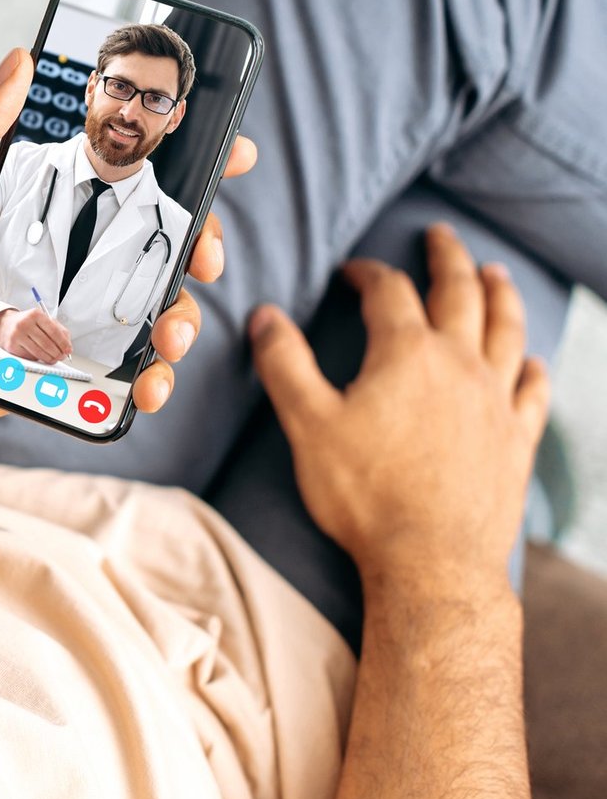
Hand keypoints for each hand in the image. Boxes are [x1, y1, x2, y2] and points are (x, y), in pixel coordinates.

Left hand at [0, 47, 255, 454]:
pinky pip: (119, 367)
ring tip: (172, 336)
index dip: (175, 147)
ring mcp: (59, 306)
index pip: (112, 156)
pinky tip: (150, 387)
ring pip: (147, 303)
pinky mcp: (57, 364)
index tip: (228, 147)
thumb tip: (21, 57)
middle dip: (197, 239)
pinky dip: (148, 378)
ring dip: (180, 316)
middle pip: (149, 231)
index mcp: (24, 193)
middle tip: (205, 255)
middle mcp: (50, 245)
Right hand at [0, 307, 72, 361]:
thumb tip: (67, 346)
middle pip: (47, 344)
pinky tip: (40, 356)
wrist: (4, 324)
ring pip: (39, 352)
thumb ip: (58, 330)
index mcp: (35, 314)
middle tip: (62, 356)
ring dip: (49, 358)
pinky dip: (38, 358)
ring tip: (54, 359)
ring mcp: (17, 335)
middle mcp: (25, 324)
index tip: (68, 350)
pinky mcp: (12, 346)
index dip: (63, 343)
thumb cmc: (27, 323)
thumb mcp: (42, 320)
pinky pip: (30, 356)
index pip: (54, 331)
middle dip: (57, 353)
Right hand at [249, 224, 549, 589]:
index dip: (368, 273)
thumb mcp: (307, 425)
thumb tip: (266, 317)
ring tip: (495, 275)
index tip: (353, 271)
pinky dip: (532, 368)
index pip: (389, 291)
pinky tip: (531, 361)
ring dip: (500, 295)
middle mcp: (460, 365)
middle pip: (460, 293)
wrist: (431, 562)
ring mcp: (496, 401)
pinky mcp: (516, 439)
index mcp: (407, 354)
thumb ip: (285, 364)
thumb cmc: (366, 496)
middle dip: (448, 259)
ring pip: (506, 330)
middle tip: (441, 236)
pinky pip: (532, 390)